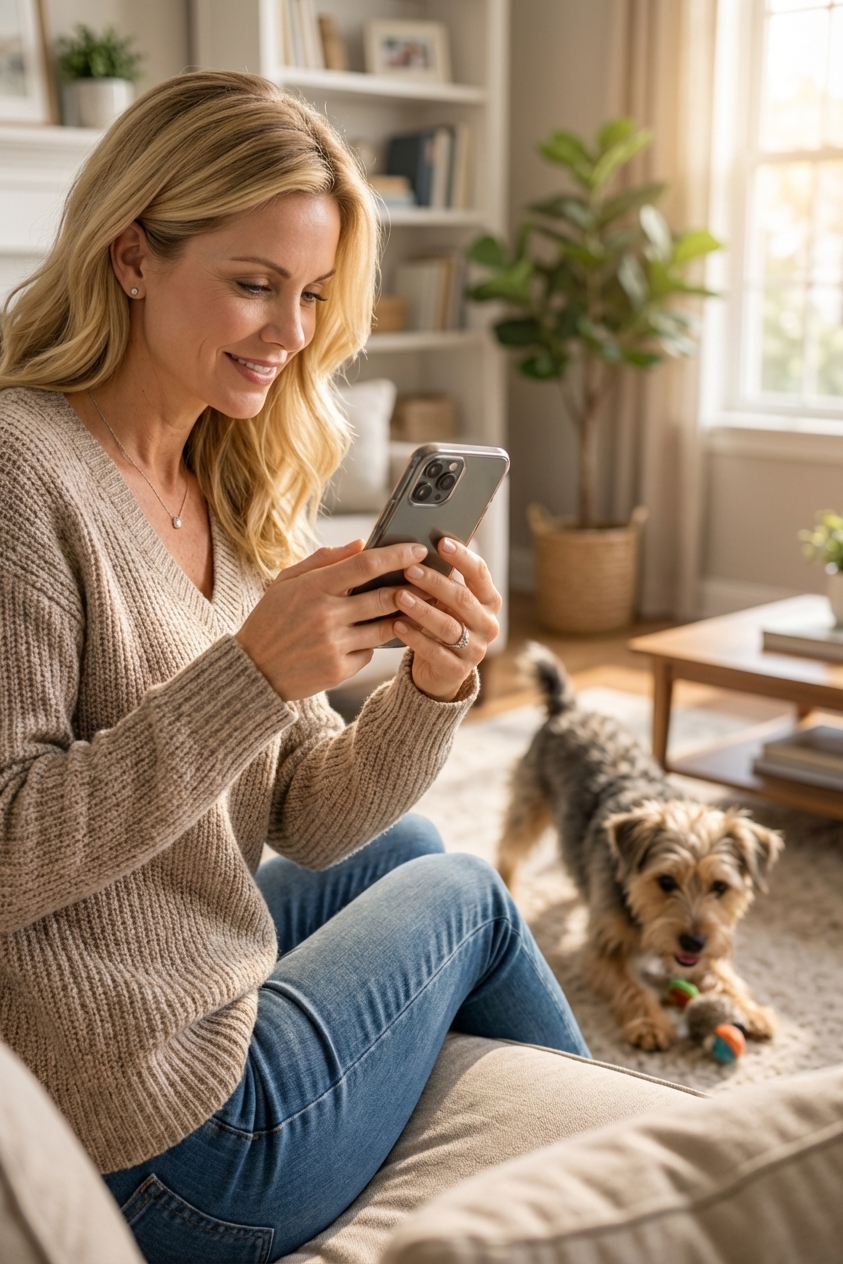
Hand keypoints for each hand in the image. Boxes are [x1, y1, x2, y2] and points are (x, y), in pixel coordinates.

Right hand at [235, 539, 427, 699]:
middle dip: (413, 586)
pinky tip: (371, 635)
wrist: (253, 671)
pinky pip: (370, 651)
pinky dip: (374, 642)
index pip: (365, 565)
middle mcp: (326, 616)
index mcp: (313, 588)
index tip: (418, 549)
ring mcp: (334, 644)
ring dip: (403, 615)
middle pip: (384, 596)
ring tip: (414, 605)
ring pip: (385, 626)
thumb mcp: (286, 582)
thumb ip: (323, 560)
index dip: (396, 555)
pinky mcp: (339, 670)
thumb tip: (360, 544)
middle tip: (431, 579)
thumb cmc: (271, 620)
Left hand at [392, 538, 500, 701]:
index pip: (479, 573)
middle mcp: (487, 624)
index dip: (461, 557)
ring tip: (399, 596)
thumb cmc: (442, 623)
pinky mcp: (457, 669)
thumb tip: (418, 545)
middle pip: (462, 598)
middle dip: (435, 582)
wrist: (440, 670)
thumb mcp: (447, 601)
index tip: (441, 542)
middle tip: (410, 569)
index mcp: (488, 600)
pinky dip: (414, 637)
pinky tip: (396, 624)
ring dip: (422, 609)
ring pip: (448, 626)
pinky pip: (434, 651)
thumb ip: (443, 579)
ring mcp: (475, 649)